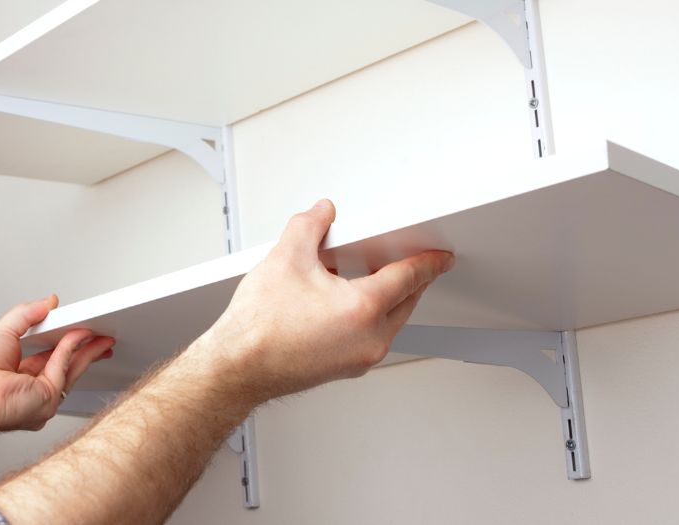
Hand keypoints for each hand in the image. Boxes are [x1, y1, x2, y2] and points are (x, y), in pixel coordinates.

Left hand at [0, 295, 114, 435]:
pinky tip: (81, 334)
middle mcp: (28, 390)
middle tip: (96, 329)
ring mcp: (40, 397)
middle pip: (63, 363)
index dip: (61, 341)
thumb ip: (26, 314)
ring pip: (70, 366)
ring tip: (97, 329)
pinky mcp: (48, 399)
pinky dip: (74, 348)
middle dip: (82, 345)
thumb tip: (47, 303)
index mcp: (13, 377)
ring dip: (86, 346)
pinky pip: (65, 367)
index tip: (73, 327)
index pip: (44, 357)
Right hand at [200, 199, 453, 402]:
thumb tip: (322, 213)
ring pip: (391, 321)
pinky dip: (370, 317)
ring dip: (389, 299)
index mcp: (363, 309)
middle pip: (406, 301)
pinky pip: (373, 336)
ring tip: (371, 276)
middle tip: (409, 261)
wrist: (237, 368)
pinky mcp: (347, 369)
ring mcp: (361, 358)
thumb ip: (309, 226)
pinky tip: (347, 303)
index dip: (429, 262)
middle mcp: (370, 339)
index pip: (410, 277)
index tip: (441, 257)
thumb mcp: (286, 258)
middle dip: (410, 279)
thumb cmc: (258, 328)